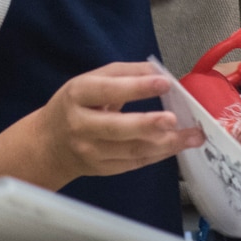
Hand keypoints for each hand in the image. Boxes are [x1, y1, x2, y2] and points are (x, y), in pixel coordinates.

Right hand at [36, 62, 203, 179]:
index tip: (165, 82)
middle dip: (148, 124)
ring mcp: (91, 152)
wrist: (48, 145)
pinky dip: (158, 155)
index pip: (107, 91)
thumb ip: (122, 73)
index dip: (136, 87)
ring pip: (131, 150)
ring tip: (191, 136)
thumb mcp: (89, 81)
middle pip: (117, 127)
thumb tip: (157, 71)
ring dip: (165, 144)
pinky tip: (176, 146)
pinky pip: (135, 163)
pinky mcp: (103, 169)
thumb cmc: (74, 105)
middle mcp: (81, 125)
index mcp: (77, 95)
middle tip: (174, 120)